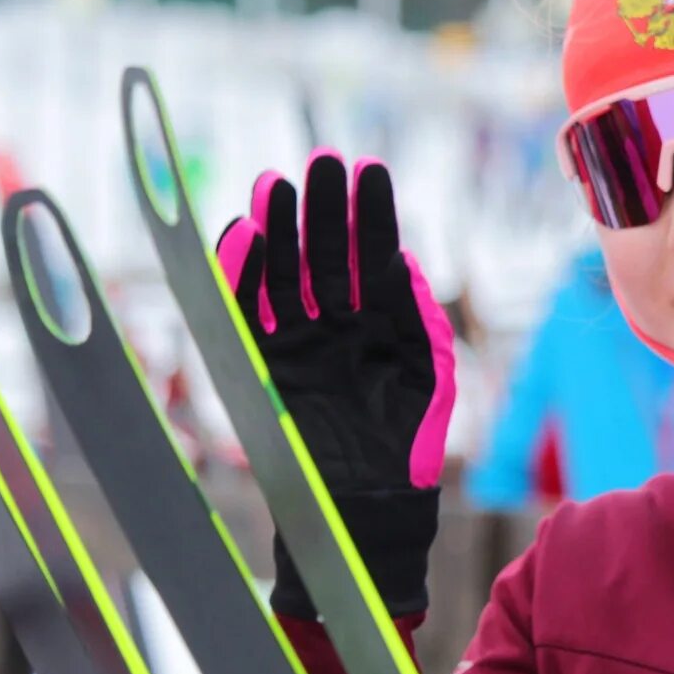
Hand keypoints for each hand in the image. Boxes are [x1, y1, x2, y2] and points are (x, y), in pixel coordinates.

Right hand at [217, 154, 456, 617]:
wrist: (370, 509)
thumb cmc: (412, 447)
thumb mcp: (431, 377)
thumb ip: (420, 319)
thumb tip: (402, 261)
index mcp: (381, 321)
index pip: (371, 254)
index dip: (369, 214)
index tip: (367, 170)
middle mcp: (337, 325)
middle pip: (323, 254)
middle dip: (322, 209)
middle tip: (320, 163)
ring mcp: (299, 343)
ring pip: (283, 275)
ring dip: (276, 231)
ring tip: (273, 186)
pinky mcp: (266, 367)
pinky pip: (249, 315)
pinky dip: (242, 276)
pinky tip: (244, 236)